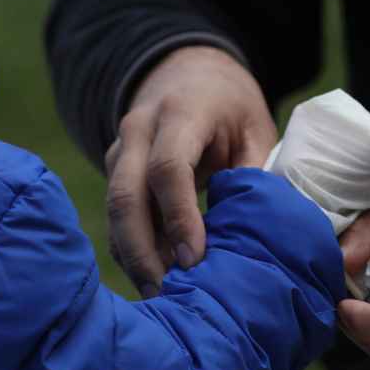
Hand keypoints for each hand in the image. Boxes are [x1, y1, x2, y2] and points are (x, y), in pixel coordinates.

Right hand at [106, 45, 275, 295]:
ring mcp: (119, 150)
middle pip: (125, 196)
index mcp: (180, 112)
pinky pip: (115, 216)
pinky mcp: (114, 171)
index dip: (179, 216)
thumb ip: (253, 175)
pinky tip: (152, 279)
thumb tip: (257, 236)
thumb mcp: (255, 127)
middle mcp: (138, 130)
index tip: (194, 259)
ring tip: (161, 298)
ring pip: (113, 211)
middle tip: (169, 293)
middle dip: (143, 251)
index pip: (167, 168)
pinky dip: (130, 249)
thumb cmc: (230, 105)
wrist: (186, 72)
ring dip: (134, 257)